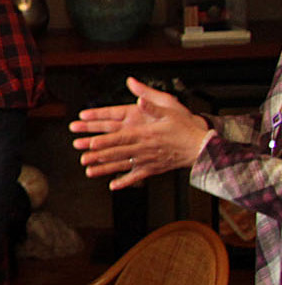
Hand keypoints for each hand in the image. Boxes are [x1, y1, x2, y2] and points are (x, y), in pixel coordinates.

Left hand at [69, 77, 210, 188]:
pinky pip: (137, 176)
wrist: (202, 148)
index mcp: (147, 134)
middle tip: (82, 157)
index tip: (92, 143)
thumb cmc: (185, 128)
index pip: (122, 137)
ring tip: (89, 171)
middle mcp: (145, 149)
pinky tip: (113, 186)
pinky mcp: (153, 169)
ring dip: (105, 169)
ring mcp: (148, 160)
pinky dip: (125, 182)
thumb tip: (139, 99)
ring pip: (123, 165)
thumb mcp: (170, 111)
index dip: (107, 141)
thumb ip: (152, 105)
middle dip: (99, 155)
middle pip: (118, 152)